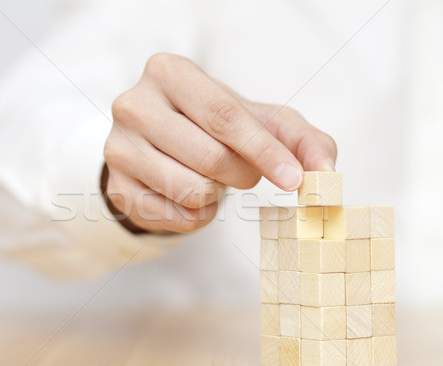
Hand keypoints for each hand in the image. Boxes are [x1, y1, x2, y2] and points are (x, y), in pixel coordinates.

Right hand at [103, 53, 336, 233]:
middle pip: (210, 158)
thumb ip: (300, 138)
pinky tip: (193, 196)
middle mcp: (134, 105)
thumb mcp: (259, 120)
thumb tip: (325, 173)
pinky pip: (175, 216)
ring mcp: (118, 147)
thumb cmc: (213, 126)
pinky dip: (198, 214)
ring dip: (217, 195)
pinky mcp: (116, 186)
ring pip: (191, 190)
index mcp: (169, 72)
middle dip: (242, 174)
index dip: (265, 151)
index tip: (294, 179)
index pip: (224, 117)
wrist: (160, 143)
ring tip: (211, 179)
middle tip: (243, 172)